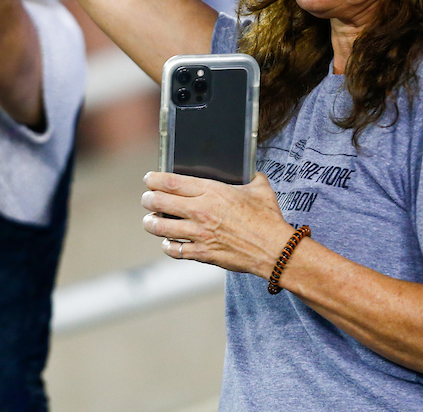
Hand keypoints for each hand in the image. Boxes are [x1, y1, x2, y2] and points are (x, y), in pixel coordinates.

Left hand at [141, 171, 294, 277]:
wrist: (275, 250)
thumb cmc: (268, 218)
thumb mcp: (259, 188)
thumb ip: (249, 175)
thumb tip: (247, 168)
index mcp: (212, 191)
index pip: (172, 182)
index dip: (154, 179)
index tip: (149, 179)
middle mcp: (201, 211)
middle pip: (160, 202)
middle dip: (148, 199)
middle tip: (146, 199)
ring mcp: (200, 233)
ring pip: (161, 227)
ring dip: (151, 223)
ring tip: (150, 220)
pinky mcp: (202, 253)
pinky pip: (175, 250)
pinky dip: (168, 246)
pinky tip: (168, 242)